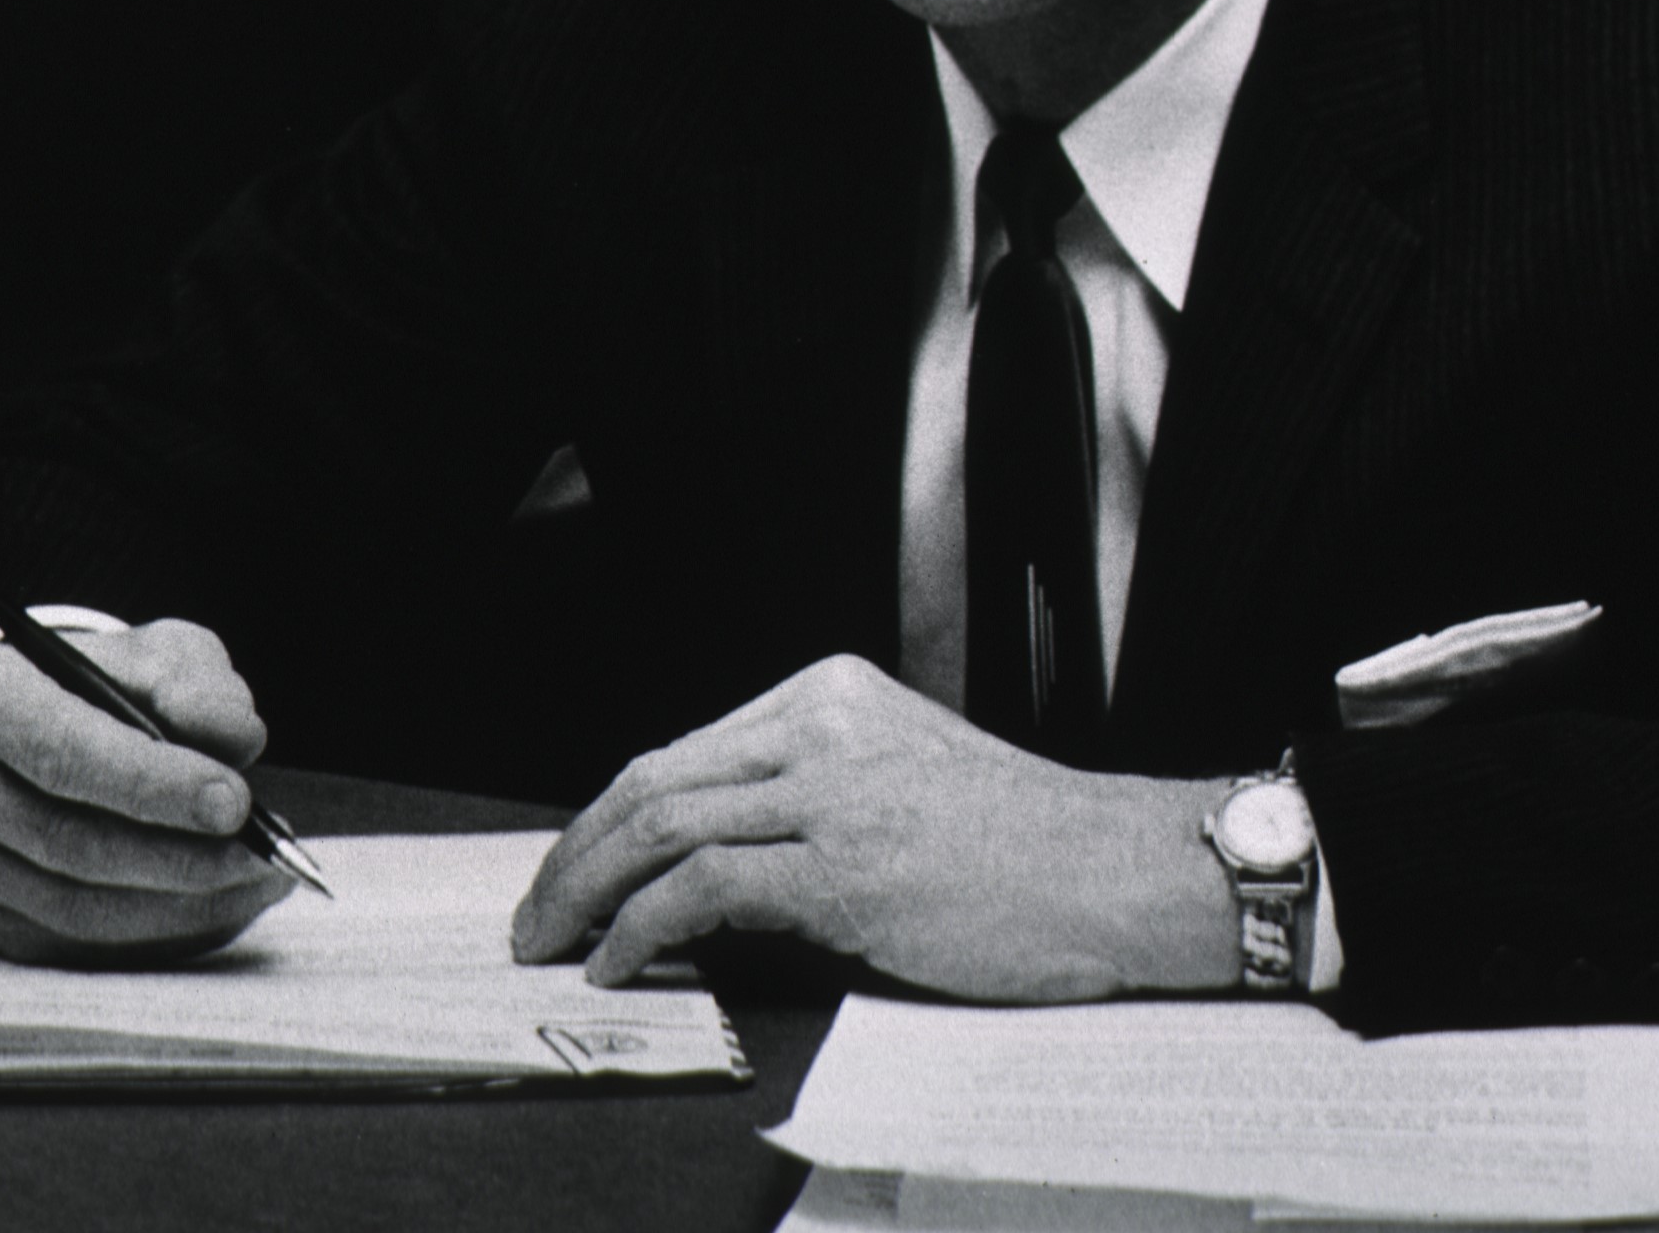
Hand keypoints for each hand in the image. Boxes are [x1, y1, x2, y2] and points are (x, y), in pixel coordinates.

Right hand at [0, 620, 296, 964]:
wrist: (35, 725)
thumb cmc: (101, 683)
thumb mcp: (151, 652)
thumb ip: (193, 683)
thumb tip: (237, 742)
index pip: (62, 751)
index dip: (151, 783)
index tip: (234, 802)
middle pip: (70, 841)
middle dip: (180, 855)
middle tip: (264, 853)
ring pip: (77, 906)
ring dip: (182, 904)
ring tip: (263, 879)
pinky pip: (81, 944)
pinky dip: (162, 934)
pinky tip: (224, 905)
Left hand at [509, 654, 1239, 1000]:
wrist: (1122, 874)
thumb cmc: (1031, 849)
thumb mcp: (907, 781)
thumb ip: (816, 798)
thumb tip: (710, 868)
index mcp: (833, 694)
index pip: (684, 749)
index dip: (610, 816)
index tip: (574, 868)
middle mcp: (822, 725)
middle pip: (652, 779)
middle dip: (576, 854)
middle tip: (536, 915)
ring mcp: (831, 790)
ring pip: (660, 825)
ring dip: (586, 894)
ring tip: (553, 944)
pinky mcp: (843, 866)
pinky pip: (701, 888)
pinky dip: (640, 929)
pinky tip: (619, 962)